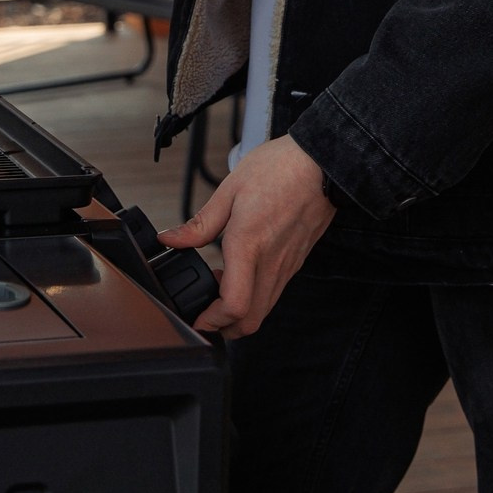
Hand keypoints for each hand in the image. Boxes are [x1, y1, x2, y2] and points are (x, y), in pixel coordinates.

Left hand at [158, 136, 335, 337]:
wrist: (322, 164)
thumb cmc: (279, 169)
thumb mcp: (230, 190)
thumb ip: (200, 224)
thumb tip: (170, 240)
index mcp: (249, 244)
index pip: (234, 305)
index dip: (211, 322)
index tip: (196, 318)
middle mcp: (271, 263)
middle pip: (249, 322)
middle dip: (223, 328)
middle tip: (204, 311)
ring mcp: (286, 266)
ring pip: (263, 311)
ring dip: (238, 313)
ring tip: (219, 287)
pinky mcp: (295, 263)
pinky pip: (273, 294)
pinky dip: (254, 297)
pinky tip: (241, 273)